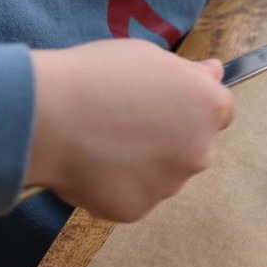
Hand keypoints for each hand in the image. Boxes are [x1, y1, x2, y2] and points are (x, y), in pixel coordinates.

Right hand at [27, 39, 234, 221]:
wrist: (47, 116)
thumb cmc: (97, 76)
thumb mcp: (148, 56)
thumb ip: (188, 72)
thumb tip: (213, 74)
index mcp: (209, 107)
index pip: (219, 112)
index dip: (192, 107)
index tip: (166, 104)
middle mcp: (201, 150)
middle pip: (195, 147)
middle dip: (171, 138)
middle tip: (126, 123)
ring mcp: (171, 185)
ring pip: (164, 175)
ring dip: (145, 165)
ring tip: (103, 143)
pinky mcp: (139, 209)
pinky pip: (133, 197)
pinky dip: (117, 186)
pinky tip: (91, 165)